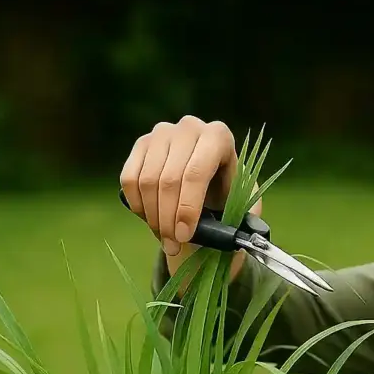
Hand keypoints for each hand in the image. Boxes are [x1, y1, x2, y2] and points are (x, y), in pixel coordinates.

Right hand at [119, 115, 247, 256]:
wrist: (211, 177)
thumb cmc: (229, 190)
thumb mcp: (243, 201)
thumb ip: (243, 215)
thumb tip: (232, 237)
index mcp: (219, 137)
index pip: (196, 174)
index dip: (188, 208)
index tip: (185, 236)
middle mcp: (190, 127)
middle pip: (169, 180)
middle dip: (169, 220)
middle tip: (173, 245)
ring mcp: (162, 133)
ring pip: (147, 181)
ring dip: (153, 217)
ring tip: (165, 239)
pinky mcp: (142, 143)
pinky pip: (129, 179)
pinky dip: (137, 205)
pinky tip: (151, 220)